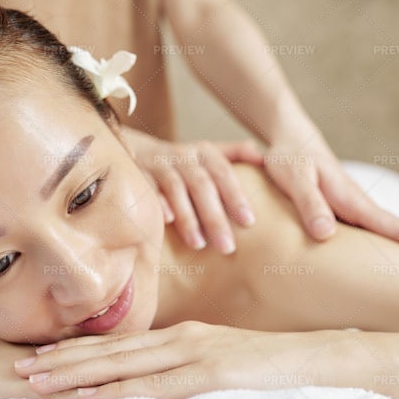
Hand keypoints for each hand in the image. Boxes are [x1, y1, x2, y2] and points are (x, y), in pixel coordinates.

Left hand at [14, 321, 332, 398]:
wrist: (319, 356)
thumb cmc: (272, 364)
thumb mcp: (223, 361)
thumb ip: (189, 366)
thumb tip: (159, 379)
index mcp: (180, 334)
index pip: (119, 344)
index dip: (78, 349)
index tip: (44, 355)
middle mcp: (178, 338)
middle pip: (109, 351)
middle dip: (62, 359)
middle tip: (21, 366)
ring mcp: (192, 353)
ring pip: (120, 365)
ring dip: (75, 373)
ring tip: (37, 379)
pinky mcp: (208, 372)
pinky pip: (153, 384)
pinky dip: (115, 390)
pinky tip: (87, 396)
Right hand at [129, 134, 263, 253]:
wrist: (136, 151)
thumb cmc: (181, 162)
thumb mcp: (207, 153)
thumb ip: (235, 153)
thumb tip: (263, 158)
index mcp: (203, 153)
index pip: (223, 173)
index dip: (235, 196)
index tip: (248, 222)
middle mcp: (181, 156)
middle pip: (201, 184)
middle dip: (214, 216)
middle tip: (227, 247)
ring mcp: (157, 164)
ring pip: (175, 189)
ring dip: (187, 217)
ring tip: (199, 245)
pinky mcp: (136, 174)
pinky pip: (146, 188)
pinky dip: (156, 203)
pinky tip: (166, 221)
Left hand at [264, 140, 398, 260]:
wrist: (290, 139)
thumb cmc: (292, 158)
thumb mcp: (296, 179)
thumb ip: (310, 204)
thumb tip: (326, 235)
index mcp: (352, 200)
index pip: (393, 227)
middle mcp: (357, 207)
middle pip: (396, 235)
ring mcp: (350, 211)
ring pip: (381, 236)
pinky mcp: (339, 213)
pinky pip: (363, 235)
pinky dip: (380, 247)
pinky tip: (384, 262)